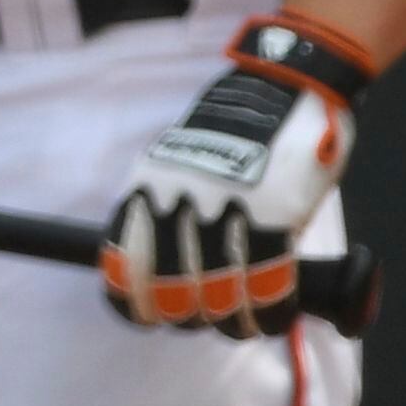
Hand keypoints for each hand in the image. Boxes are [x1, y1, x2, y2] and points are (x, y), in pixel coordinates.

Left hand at [103, 14, 372, 338]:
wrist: (284, 82)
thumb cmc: (236, 132)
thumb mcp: (181, 163)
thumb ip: (171, 210)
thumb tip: (170, 269)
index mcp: (145, 188)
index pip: (121, 267)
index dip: (136, 303)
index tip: (151, 315)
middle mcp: (175, 201)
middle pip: (169, 293)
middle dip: (189, 317)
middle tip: (209, 317)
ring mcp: (223, 208)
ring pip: (218, 297)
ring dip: (234, 322)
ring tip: (246, 321)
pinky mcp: (272, 213)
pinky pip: (267, 284)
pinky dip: (271, 310)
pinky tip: (276, 312)